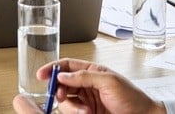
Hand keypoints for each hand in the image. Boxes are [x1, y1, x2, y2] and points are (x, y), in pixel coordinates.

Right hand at [12, 58, 164, 113]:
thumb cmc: (132, 98)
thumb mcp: (109, 82)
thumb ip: (85, 76)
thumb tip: (63, 74)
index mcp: (92, 71)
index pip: (67, 66)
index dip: (53, 68)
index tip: (41, 75)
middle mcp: (87, 85)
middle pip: (62, 84)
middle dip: (58, 90)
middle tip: (60, 95)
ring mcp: (86, 100)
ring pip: (65, 100)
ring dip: (70, 106)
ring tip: (84, 111)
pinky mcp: (87, 113)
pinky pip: (72, 112)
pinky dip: (75, 113)